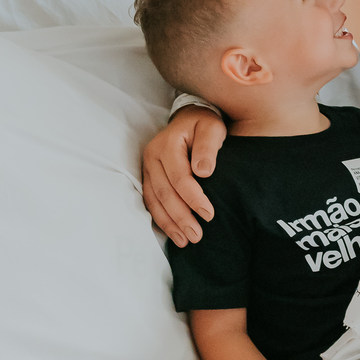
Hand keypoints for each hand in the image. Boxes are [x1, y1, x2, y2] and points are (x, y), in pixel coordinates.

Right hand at [141, 109, 227, 244]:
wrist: (189, 118)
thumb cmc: (204, 124)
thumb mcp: (212, 128)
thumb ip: (208, 147)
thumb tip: (203, 172)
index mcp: (167, 144)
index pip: (180, 177)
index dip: (193, 198)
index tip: (209, 215)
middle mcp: (152, 157)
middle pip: (165, 193)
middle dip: (181, 217)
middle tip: (197, 236)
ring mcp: (147, 168)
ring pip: (154, 201)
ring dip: (169, 223)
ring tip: (185, 241)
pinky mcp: (148, 177)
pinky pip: (151, 201)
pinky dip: (161, 218)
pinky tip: (172, 232)